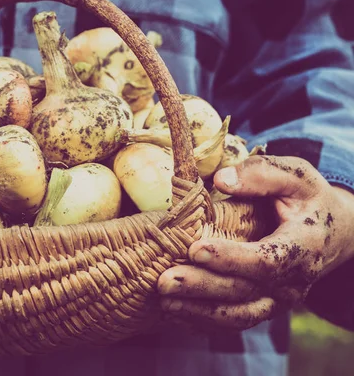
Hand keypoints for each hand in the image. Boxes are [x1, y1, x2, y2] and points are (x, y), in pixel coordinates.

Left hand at [157, 155, 353, 330]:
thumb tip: (221, 179)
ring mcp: (279, 299)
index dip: (231, 258)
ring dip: (198, 311)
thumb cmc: (306, 199)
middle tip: (163, 282)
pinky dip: (203, 320)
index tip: (194, 249)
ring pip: (239, 314)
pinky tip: (174, 313)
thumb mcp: (295, 176)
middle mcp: (293, 281)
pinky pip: (235, 321)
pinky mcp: (265, 306)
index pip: (268, 259)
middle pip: (244, 291)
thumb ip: (261, 174)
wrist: (333, 233)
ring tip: (164, 302)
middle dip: (201, 287)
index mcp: (303, 246)